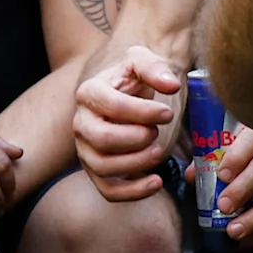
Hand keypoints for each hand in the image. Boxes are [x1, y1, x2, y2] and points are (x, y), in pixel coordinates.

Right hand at [73, 45, 182, 199]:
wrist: (126, 95)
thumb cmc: (134, 79)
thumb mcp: (142, 61)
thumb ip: (155, 67)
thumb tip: (171, 84)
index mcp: (89, 92)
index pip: (110, 105)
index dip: (141, 111)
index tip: (167, 113)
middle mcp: (81, 123)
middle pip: (102, 139)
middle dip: (137, 138)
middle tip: (157, 132)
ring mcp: (86, 149)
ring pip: (103, 167)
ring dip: (136, 163)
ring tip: (158, 151)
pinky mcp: (96, 171)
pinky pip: (108, 190)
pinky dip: (133, 192)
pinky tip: (156, 181)